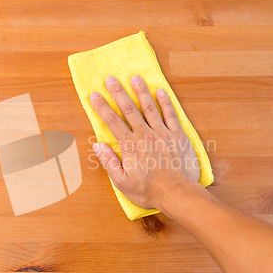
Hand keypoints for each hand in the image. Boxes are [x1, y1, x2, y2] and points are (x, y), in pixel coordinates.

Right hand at [90, 74, 199, 210]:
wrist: (178, 194)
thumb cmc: (149, 191)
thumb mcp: (122, 182)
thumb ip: (109, 162)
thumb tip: (98, 146)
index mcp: (130, 145)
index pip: (112, 121)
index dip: (102, 107)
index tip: (95, 94)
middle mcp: (145, 135)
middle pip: (129, 109)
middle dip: (119, 92)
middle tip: (111, 78)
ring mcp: (163, 133)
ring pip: (150, 107)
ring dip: (141, 91)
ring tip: (135, 78)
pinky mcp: (178, 136)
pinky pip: (171, 115)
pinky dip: (165, 102)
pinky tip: (161, 91)